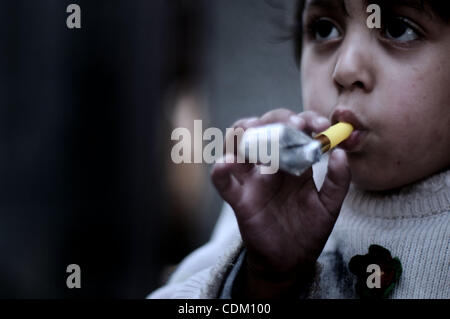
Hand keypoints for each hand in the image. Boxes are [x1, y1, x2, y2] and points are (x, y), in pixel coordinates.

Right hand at [211, 109, 350, 296]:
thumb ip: (338, 180)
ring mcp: (253, 180)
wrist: (291, 261)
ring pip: (237, 144)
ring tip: (263, 135)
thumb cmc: (308, 230)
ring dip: (246, 133)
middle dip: (279, 119)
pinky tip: (228, 163)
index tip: (322, 127)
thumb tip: (339, 152)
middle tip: (296, 125)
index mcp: (293, 162)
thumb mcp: (329, 205)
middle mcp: (270, 165)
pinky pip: (223, 181)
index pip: (295, 128)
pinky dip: (221, 169)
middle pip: (264, 127)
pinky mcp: (240, 199)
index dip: (307, 120)